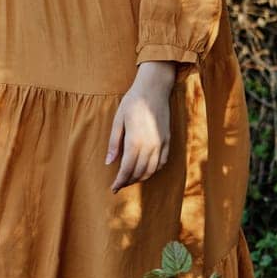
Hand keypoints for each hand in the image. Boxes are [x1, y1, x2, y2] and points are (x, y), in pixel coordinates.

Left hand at [106, 61, 179, 191]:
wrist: (154, 89)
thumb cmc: (132, 102)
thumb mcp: (118, 120)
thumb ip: (114, 143)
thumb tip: (109, 162)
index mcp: (135, 141)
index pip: (127, 169)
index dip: (120, 181)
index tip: (114, 188)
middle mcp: (150, 146)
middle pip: (139, 172)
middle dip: (129, 181)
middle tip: (120, 185)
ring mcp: (161, 144)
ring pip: (152, 170)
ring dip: (141, 177)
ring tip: (131, 179)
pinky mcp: (168, 140)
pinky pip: (162, 162)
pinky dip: (154, 170)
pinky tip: (147, 170)